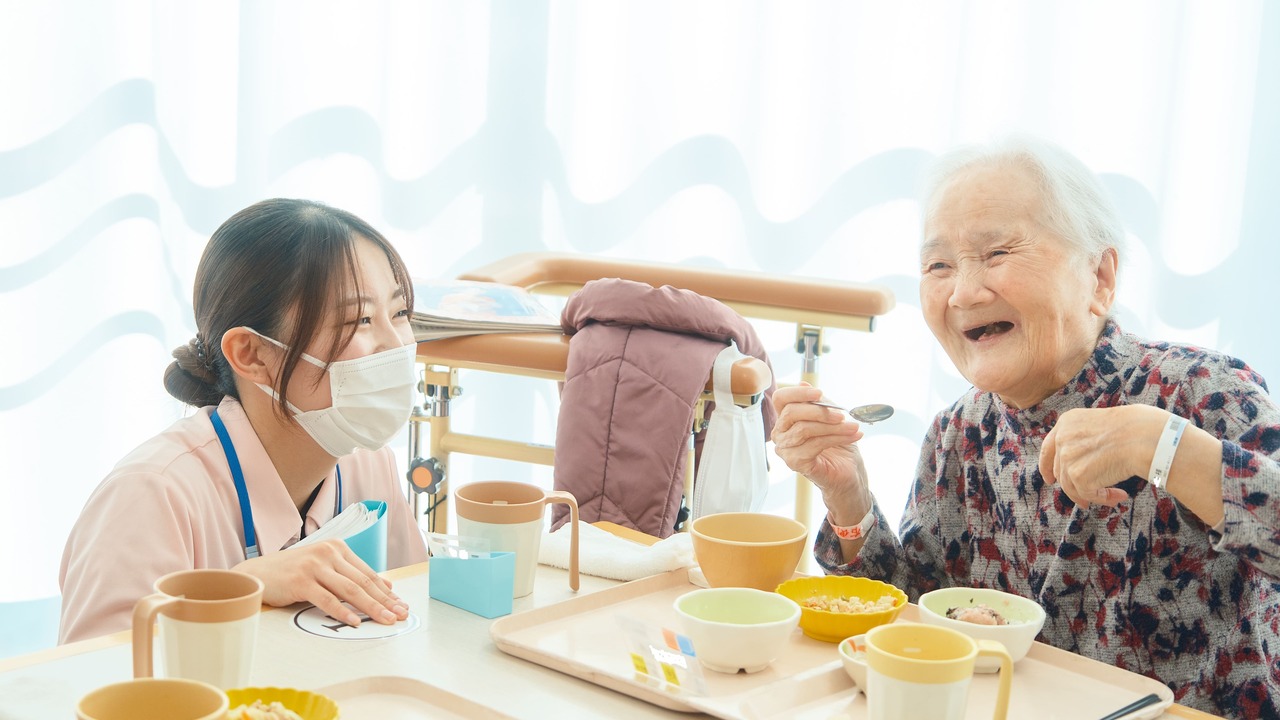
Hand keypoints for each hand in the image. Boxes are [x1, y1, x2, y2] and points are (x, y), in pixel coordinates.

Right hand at [234, 540, 408, 626]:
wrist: (256, 573)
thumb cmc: (292, 572)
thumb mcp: (324, 567)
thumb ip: (350, 574)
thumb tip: (386, 585)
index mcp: (336, 548)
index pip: (368, 573)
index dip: (387, 591)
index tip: (401, 605)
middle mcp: (328, 553)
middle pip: (363, 582)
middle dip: (385, 601)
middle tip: (400, 614)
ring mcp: (314, 566)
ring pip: (350, 590)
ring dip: (371, 608)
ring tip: (385, 620)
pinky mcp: (300, 581)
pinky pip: (326, 599)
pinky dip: (342, 612)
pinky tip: (354, 622)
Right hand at [771, 383, 870, 522]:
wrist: (848, 474)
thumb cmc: (839, 446)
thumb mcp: (831, 417)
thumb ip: (819, 402)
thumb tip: (804, 383)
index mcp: (786, 419)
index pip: (781, 398)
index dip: (797, 392)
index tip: (819, 393)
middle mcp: (781, 434)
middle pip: (791, 413)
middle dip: (819, 411)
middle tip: (841, 415)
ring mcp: (786, 450)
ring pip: (804, 429)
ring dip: (833, 426)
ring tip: (853, 427)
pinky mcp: (795, 463)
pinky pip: (814, 444)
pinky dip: (837, 437)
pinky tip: (853, 436)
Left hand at [1040, 405, 1167, 509]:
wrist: (1145, 436)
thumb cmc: (1135, 429)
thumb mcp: (1099, 424)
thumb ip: (1083, 439)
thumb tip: (1077, 465)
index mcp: (1067, 422)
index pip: (1049, 448)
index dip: (1047, 466)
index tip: (1050, 479)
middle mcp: (1062, 438)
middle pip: (1060, 471)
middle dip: (1073, 486)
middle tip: (1087, 498)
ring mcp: (1068, 457)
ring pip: (1072, 486)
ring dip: (1092, 495)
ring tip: (1115, 497)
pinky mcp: (1078, 475)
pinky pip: (1087, 495)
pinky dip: (1103, 499)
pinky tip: (1120, 496)